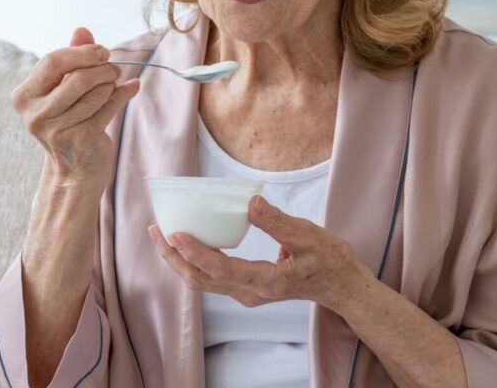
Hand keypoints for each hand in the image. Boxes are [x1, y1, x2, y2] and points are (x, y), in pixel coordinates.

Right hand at [10, 27, 140, 188]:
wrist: (73, 170)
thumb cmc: (68, 120)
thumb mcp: (63, 88)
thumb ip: (71, 58)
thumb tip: (81, 30)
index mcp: (23, 97)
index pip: (52, 61)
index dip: (81, 53)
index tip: (102, 52)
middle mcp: (35, 115)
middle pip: (78, 76)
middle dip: (102, 68)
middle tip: (114, 68)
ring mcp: (57, 130)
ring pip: (96, 91)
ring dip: (112, 83)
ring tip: (114, 84)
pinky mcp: (81, 139)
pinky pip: (110, 106)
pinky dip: (124, 93)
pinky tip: (131, 88)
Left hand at [148, 195, 368, 311]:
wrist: (342, 285)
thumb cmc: (328, 259)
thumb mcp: (308, 235)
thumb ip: (277, 221)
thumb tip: (250, 202)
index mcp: (267, 282)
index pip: (221, 269)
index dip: (194, 252)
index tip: (174, 233)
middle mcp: (252, 293)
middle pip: (202, 280)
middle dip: (174, 257)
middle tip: (155, 230)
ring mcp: (248, 294)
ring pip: (204, 282)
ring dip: (180, 261)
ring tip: (162, 235)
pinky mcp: (248, 289)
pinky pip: (213, 278)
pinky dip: (195, 262)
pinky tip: (187, 242)